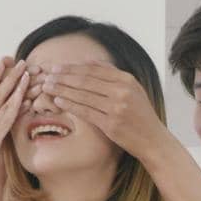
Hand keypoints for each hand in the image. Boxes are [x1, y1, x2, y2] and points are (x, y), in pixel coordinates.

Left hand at [36, 63, 168, 157]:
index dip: (72, 67)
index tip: (56, 67)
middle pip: (85, 80)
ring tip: (47, 87)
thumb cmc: (140, 115)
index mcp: (127, 80)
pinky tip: (57, 101)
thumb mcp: (132, 89)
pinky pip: (85, 112)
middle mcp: (122, 91)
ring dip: (62, 90)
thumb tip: (88, 60)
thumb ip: (111, 74)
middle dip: (63, 77)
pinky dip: (69, 105)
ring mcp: (117, 108)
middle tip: (46, 75)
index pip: (93, 70)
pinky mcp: (111, 124)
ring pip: (82, 95)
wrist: (153, 140)